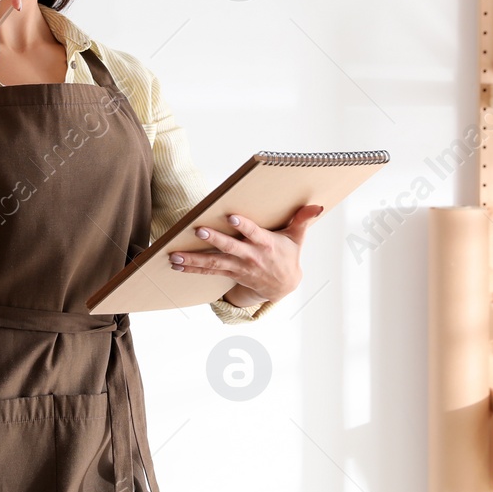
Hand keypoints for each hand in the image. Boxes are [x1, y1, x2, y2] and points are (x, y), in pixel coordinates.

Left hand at [168, 204, 323, 305]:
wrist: (283, 286)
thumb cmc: (288, 255)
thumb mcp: (297, 238)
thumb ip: (303, 220)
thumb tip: (317, 206)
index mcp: (266, 244)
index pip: (254, 234)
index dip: (244, 227)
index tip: (232, 218)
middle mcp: (250, 257)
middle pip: (230, 248)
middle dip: (214, 240)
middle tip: (198, 231)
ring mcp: (239, 267)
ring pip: (214, 263)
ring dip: (194, 260)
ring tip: (175, 256)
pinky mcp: (230, 274)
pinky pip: (209, 272)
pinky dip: (192, 269)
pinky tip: (176, 265)